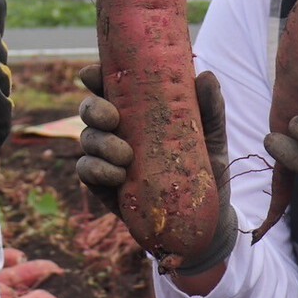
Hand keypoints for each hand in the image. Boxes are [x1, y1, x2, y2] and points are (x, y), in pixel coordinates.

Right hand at [76, 66, 237, 276]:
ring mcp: (108, 158)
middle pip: (89, 110)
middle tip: (113, 118)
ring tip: (125, 156)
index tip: (92, 75)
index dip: (95, 77)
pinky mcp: (104, 186)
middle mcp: (118, 130)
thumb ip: (210, 108)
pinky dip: (97, 169)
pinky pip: (86, 170)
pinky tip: (117, 176)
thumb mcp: (212, 138)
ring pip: (86, 139)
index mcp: (139, 111)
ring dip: (100, 143)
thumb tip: (206, 75)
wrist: (205, 222)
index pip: (109, 86)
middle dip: (94, 109)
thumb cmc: (206, 170)